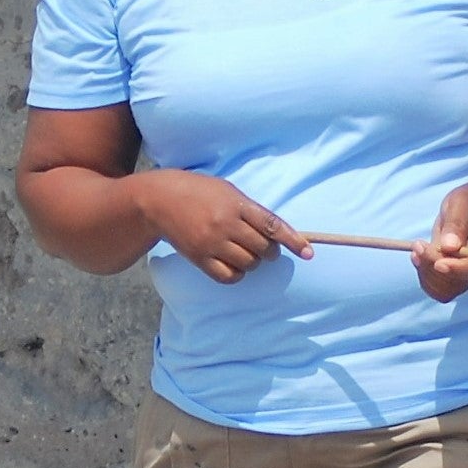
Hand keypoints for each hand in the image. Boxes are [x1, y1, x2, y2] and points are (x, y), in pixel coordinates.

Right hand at [136, 171, 311, 284]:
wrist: (160, 200)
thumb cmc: (198, 191)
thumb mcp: (227, 191)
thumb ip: (250, 210)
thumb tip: (276, 232)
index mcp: (236, 204)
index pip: (272, 225)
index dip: (293, 240)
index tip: (308, 252)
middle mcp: (225, 224)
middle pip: (263, 248)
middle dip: (270, 251)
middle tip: (264, 247)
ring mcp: (212, 243)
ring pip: (248, 264)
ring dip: (253, 262)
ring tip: (245, 252)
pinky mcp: (199, 257)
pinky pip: (228, 276)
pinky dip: (237, 274)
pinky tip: (234, 265)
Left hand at [413, 182, 467, 301]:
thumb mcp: (462, 203)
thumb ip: (456, 224)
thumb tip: (449, 247)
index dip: (453, 270)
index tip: (438, 263)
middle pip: (454, 283)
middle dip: (431, 267)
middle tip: (418, 245)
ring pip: (444, 290)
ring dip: (425, 273)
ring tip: (418, 248)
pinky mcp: (456, 275)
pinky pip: (439, 289)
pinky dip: (425, 277)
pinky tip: (419, 256)